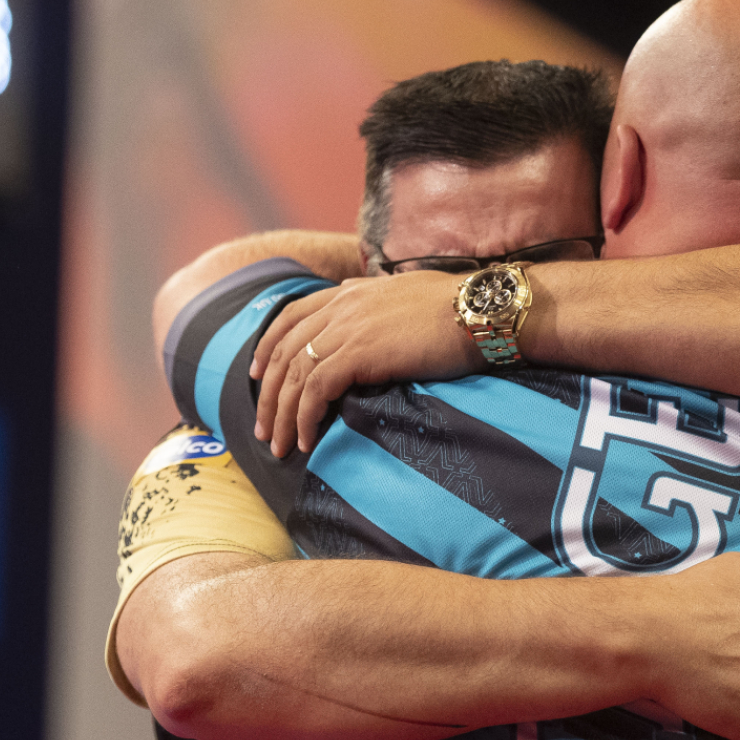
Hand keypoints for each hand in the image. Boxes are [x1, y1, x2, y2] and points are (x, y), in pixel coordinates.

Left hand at [249, 272, 481, 456]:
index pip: (291, 317)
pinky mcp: (359, 352)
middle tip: (264, 429)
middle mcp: (341, 305)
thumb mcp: (408, 301)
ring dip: (282, 415)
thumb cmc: (459, 311)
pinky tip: (307, 440)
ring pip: (294, 375)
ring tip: (280, 446)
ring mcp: (347, 327)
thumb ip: (381, 311)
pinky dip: (305, 418)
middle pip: (284, 351)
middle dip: (269, 395)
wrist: (481, 309)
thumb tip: (376, 330)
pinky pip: (315, 390)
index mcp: (350, 292)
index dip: (268, 347)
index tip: (258, 375)